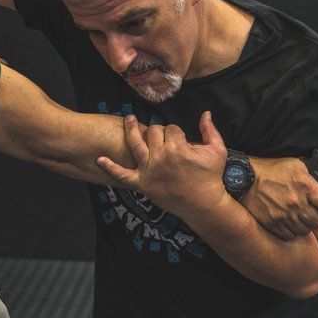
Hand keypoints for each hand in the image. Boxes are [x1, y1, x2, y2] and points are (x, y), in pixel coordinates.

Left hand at [97, 111, 231, 218]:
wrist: (203, 204)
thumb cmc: (210, 178)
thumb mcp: (217, 151)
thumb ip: (210, 130)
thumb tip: (205, 113)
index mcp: (177, 147)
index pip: (171, 128)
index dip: (176, 132)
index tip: (181, 140)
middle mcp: (160, 157)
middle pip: (153, 132)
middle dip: (158, 132)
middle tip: (164, 139)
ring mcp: (149, 170)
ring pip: (135, 143)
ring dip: (130, 130)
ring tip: (128, 120)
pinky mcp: (142, 184)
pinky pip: (122, 175)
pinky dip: (110, 168)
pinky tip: (100, 160)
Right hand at [241, 157, 317, 238]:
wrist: (245, 179)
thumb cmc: (272, 170)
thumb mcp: (297, 165)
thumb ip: (313, 177)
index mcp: (305, 186)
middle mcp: (296, 202)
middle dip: (317, 217)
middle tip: (311, 211)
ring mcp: (284, 215)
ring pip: (305, 231)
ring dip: (304, 224)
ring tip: (297, 215)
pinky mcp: (273, 224)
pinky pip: (290, 235)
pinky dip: (290, 230)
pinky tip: (287, 220)